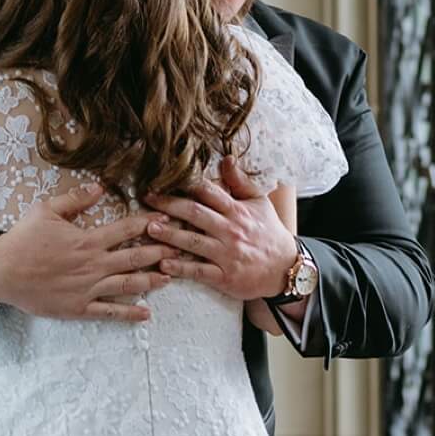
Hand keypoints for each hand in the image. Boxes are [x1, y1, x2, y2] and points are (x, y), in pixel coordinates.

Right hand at [0, 185, 174, 322]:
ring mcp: (88, 288)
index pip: (126, 229)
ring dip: (152, 281)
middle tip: (182, 248)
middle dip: (161, 252)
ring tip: (172, 276)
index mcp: (88, 240)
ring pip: (128, 284)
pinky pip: (109, 312)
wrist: (1, 271)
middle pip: (135, 257)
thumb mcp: (46, 210)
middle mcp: (93, 264)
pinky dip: (129, 313)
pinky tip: (146, 314)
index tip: (167, 219)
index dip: (149, 223)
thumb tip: (100, 188)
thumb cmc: (23, 239)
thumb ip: (76, 199)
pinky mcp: (79, 308)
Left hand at [145, 158, 299, 301]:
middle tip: (147, 199)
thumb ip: (240, 182)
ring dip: (170, 235)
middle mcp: (230, 230)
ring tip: (149, 229)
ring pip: (194, 242)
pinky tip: (163, 264)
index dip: (186, 184)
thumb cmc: (269, 233)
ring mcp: (227, 254)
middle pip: (196, 214)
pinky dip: (181, 268)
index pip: (209, 192)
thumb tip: (226, 158)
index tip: (164, 178)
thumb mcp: (259, 203)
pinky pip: (199, 271)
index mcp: (237, 210)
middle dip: (169, 205)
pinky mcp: (226, 277)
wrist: (286, 268)